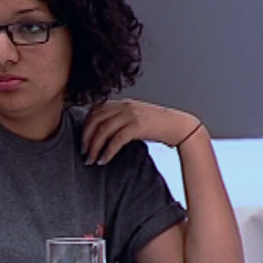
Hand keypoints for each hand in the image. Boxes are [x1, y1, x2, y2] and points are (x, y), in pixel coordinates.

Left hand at [82, 99, 200, 164]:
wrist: (179, 125)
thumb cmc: (157, 124)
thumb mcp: (135, 116)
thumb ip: (119, 119)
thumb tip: (101, 131)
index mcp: (122, 102)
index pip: (95, 111)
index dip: (85, 127)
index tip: (83, 141)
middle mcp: (124, 106)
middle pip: (95, 120)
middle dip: (86, 138)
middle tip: (84, 153)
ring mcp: (131, 115)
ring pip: (103, 130)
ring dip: (94, 147)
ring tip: (91, 160)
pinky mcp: (137, 126)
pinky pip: (116, 140)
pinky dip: (107, 152)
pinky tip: (104, 160)